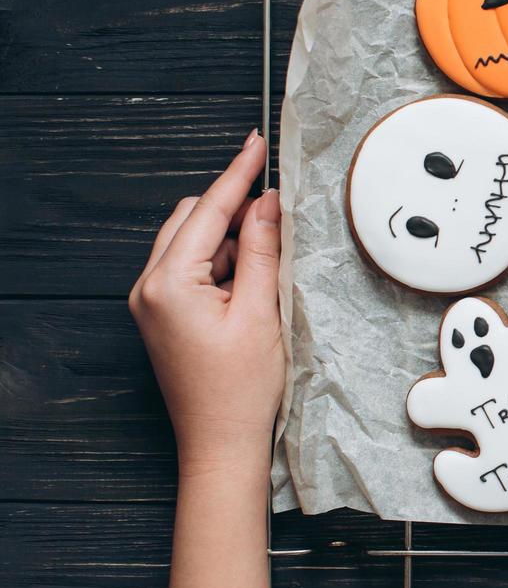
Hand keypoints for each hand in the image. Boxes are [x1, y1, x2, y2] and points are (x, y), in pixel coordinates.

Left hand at [129, 130, 283, 477]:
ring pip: (191, 242)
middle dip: (234, 210)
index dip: (238, 174)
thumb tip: (268, 204)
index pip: (208, 211)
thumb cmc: (240, 390)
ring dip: (231, 241)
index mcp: (168, 284)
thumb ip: (263, 251)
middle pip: (191, 219)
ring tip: (268, 270)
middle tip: (279, 214)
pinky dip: (222, 264)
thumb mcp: (261, 312)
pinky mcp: (161, 315)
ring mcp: (150, 302)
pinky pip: (190, 269)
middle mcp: (148, 288)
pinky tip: (251, 284)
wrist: (220, 444)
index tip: (257, 144)